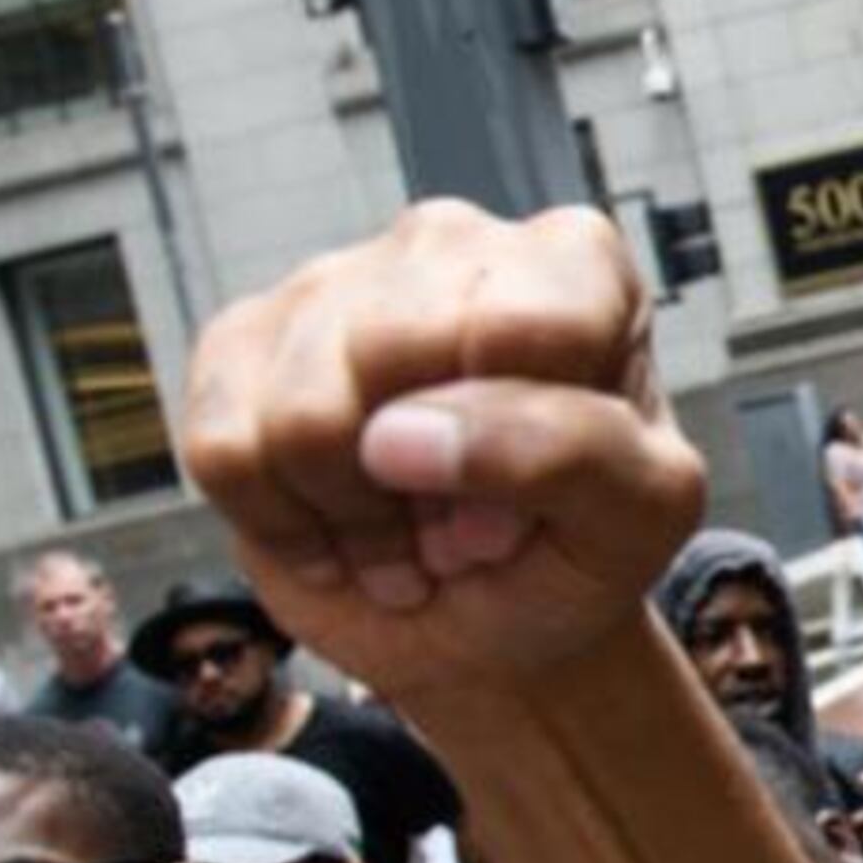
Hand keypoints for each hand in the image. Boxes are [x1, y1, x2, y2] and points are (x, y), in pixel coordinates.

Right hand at [174, 201, 701, 712]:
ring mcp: (336, 280)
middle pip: (390, 357)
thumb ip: (572, 454)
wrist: (488, 620)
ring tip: (407, 532)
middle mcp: (451, 243)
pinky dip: (282, 524)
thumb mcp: (637, 520)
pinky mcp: (243, 341)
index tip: (539, 497)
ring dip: (354, 519)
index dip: (518, 445)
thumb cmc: (575, 552)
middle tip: (464, 527)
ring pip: (301, 416)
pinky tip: (338, 524)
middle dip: (423, 486)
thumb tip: (399, 431)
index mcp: (575, 266)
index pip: (530, 326)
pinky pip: (226, 450)